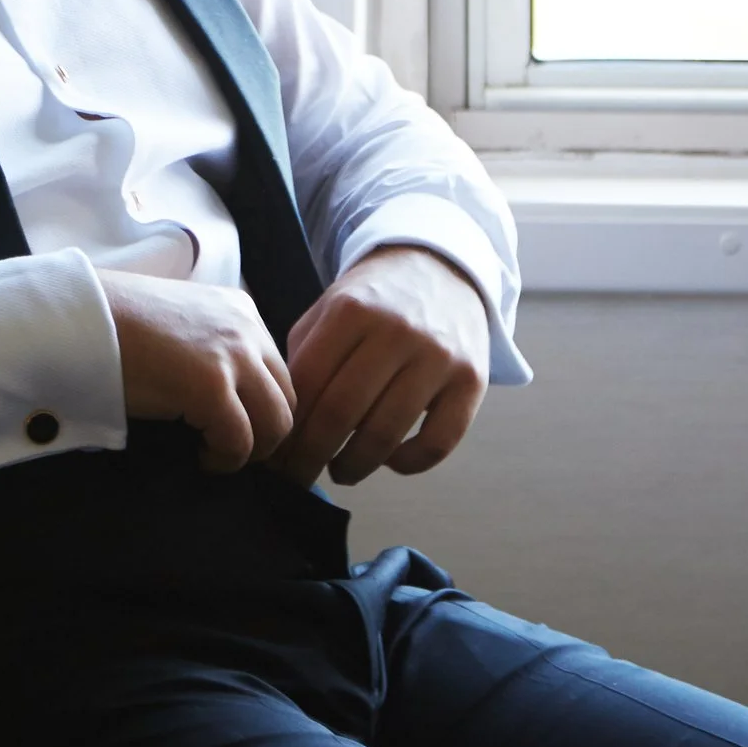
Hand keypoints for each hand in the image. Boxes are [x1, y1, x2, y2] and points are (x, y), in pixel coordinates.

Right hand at [98, 268, 296, 472]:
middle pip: (286, 398)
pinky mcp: (210, 386)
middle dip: (267, 434)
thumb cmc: (115, 322)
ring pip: (276, 423)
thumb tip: (227, 395)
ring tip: (218, 455)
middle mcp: (246, 329)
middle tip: (237, 454)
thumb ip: (211, 347)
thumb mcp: (181, 323)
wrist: (78, 317)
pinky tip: (201, 458)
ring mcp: (232, 356)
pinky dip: (225, 460)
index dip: (264, 408)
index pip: (277, 371)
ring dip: (252, 450)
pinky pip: (240, 441)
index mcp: (240, 311)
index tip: (244, 433)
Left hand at [267, 245, 488, 487]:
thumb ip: (302, 356)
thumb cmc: (373, 300)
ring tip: (339, 471)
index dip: (287, 429)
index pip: (307, 384)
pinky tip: (389, 459)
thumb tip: (283, 425)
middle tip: (298, 478)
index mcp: (351, 310)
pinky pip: (438, 442)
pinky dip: (408, 463)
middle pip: (341, 414)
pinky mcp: (472, 380)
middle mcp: (396, 331)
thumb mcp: (329, 308)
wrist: (441, 268)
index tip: (276, 457)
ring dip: (354, 465)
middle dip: (311, 457)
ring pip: (386, 434)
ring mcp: (438, 357)